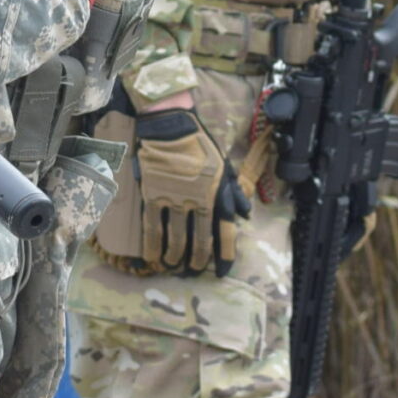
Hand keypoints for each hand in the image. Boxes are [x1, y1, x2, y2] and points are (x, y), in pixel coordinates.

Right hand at [128, 105, 246, 276]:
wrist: (170, 125)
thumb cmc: (199, 144)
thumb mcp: (225, 165)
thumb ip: (234, 192)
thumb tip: (245, 216)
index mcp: (219, 192)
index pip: (226, 231)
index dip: (225, 255)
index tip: (222, 272)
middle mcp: (199, 200)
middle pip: (201, 240)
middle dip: (199, 260)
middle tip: (194, 270)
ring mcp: (175, 199)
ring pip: (177, 238)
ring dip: (176, 256)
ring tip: (174, 265)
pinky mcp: (153, 195)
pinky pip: (153, 228)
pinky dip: (153, 246)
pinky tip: (153, 258)